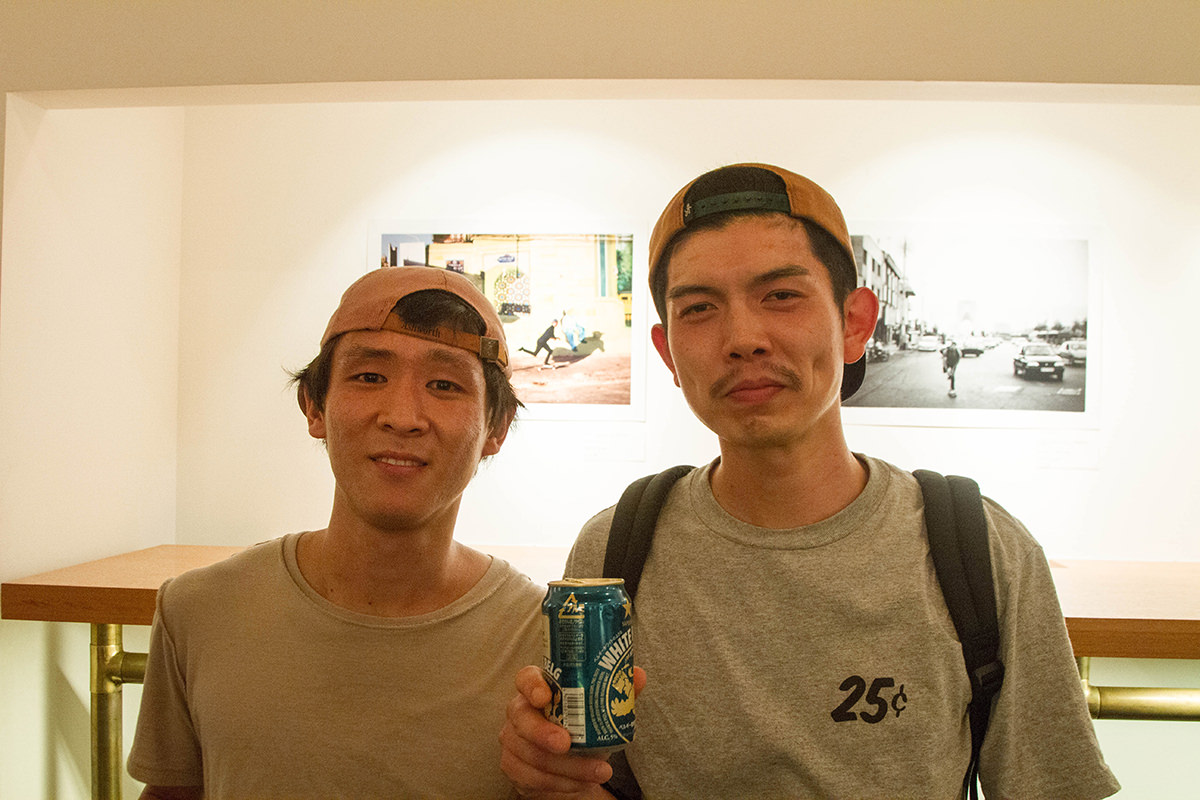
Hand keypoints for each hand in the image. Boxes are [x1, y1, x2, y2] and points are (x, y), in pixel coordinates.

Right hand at [500, 665, 646, 798]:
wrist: (570, 766)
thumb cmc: (582, 728)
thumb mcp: (600, 709)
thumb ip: (616, 690)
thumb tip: (638, 675)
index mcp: (538, 689)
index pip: (526, 679)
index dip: (532, 686)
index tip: (545, 697)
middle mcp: (520, 711)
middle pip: (521, 718)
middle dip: (543, 733)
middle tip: (567, 744)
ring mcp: (513, 740)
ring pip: (531, 753)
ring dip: (566, 766)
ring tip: (597, 771)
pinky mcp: (514, 767)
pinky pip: (532, 777)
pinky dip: (560, 783)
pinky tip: (581, 784)